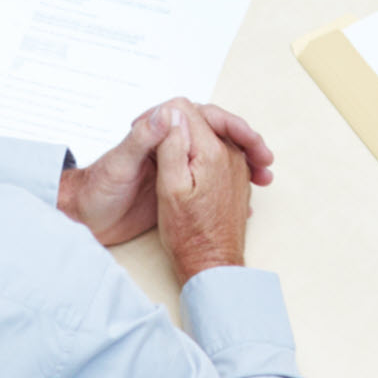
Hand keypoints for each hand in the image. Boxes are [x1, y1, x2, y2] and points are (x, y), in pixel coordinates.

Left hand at [59, 97, 276, 246]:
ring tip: (262, 179)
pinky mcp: (175, 187)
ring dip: (242, 164)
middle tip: (266, 163)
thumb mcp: (120, 164)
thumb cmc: (96, 190)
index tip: (253, 142)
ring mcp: (175, 166)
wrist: (83, 218)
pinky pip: (209, 181)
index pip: (205, 117)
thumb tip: (170, 112)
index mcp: (160, 132)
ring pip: (219, 157)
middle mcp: (171, 144)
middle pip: (218, 135)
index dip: (232, 127)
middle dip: (246, 144)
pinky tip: (244, 200)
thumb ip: (142, 138)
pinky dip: (230, 187)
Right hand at [153, 99, 257, 282]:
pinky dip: (210, 147)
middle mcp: (231, 155)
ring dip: (199, 131)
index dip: (161, 113)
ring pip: (218, 133)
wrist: (212, 265)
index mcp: (211, 152)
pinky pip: (225, 150)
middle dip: (183, 118)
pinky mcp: (238, 179)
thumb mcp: (169, 188)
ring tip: (172, 138)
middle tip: (155, 124)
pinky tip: (193, 158)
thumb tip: (170, 112)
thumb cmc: (187, 233)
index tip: (140, 122)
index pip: (187, 111)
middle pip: (208, 118)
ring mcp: (237, 167)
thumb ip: (170, 146)